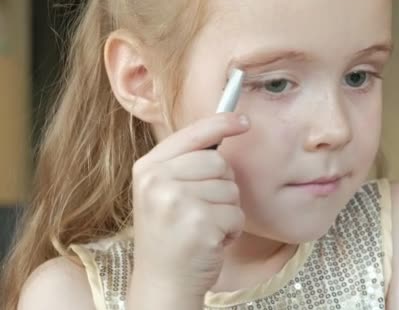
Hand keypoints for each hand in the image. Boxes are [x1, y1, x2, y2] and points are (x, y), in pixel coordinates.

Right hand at [127, 113, 248, 308]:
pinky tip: (210, 241)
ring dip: (227, 211)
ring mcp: (177, 202)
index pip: (193, 134)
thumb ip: (186, 163)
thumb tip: (226, 127)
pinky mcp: (199, 224)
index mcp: (147, 168)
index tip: (244, 121)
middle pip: (218, 162)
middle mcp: (157, 181)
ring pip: (231, 189)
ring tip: (203, 228)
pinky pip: (236, 214)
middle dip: (223, 186)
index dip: (222, 124)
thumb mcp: (164, 192)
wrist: (163, 283)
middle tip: (203, 210)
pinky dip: (231, 230)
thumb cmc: (171, 236)